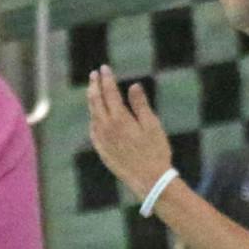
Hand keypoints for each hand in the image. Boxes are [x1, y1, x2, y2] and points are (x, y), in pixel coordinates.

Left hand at [85, 65, 173, 201]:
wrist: (149, 180)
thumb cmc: (156, 153)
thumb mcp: (153, 126)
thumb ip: (141, 105)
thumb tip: (134, 85)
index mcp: (119, 118)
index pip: (109, 92)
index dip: (107, 78)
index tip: (105, 68)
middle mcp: (106, 127)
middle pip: (96, 100)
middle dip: (94, 85)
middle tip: (94, 74)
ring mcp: (101, 139)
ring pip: (92, 114)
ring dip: (92, 99)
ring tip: (92, 90)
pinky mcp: (101, 150)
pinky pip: (92, 129)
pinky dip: (93, 117)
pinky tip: (95, 116)